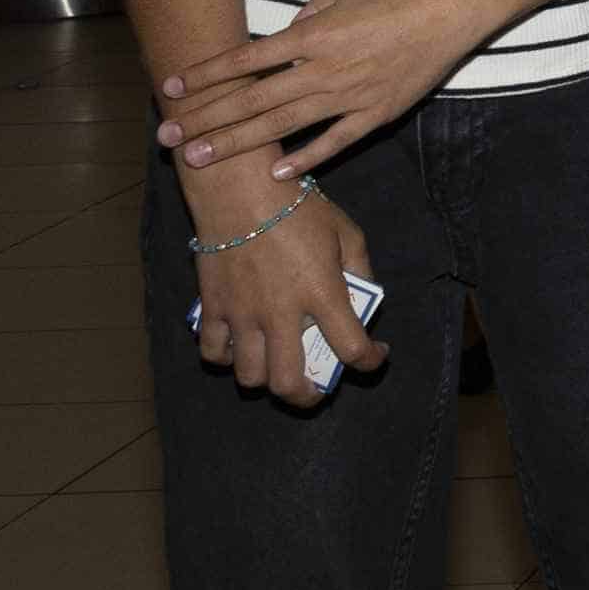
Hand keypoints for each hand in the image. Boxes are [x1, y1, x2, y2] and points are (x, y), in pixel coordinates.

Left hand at [160, 0, 485, 177]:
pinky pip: (334, 141)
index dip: (206, 74)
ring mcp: (349, 96)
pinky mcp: (376, 113)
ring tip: (199, 158)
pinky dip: (305, 158)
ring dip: (236, 143)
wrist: (454, 7)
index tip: (173, 88)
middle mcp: (323, 69)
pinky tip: (275, 171)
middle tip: (168, 135)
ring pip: (281, 125)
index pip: (246, 59)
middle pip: (252, 99)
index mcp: (313, 35)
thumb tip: (290, 29)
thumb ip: (314, 9)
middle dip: (205, 118)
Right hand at [186, 178, 384, 407]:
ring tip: (279, 368)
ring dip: (267, 381)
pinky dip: (226, 359)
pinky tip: (240, 348)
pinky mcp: (213, 308)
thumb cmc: (299, 208)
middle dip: (308, 397)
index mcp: (322, 293)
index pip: (352, 348)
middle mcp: (281, 313)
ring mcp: (243, 314)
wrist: (240, 191)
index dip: (370, 362)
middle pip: (289, 383)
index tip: (375, 356)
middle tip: (317, 388)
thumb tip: (364, 298)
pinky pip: (213, 352)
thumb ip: (360, 269)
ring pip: (250, 376)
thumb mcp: (346, 232)